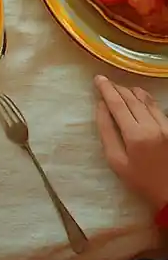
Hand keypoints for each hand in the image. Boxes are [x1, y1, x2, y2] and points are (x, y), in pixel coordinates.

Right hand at [95, 74, 167, 210]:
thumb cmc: (140, 180)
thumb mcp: (116, 161)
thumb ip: (107, 132)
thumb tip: (101, 107)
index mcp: (135, 134)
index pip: (117, 104)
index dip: (106, 90)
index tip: (98, 79)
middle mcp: (153, 126)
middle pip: (132, 100)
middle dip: (117, 88)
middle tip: (106, 81)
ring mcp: (166, 126)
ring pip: (147, 101)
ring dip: (133, 91)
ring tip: (121, 87)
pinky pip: (158, 108)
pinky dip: (146, 100)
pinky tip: (140, 98)